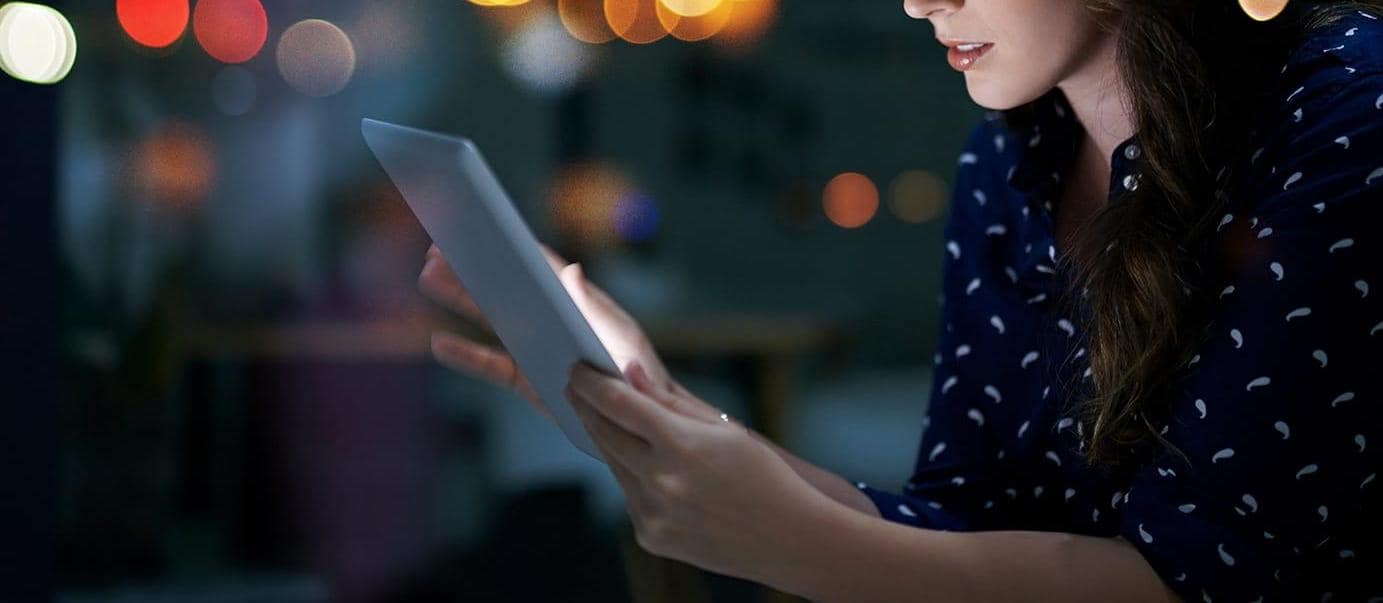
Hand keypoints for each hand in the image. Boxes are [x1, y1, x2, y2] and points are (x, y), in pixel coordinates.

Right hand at [419, 243, 684, 418]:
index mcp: (577, 303)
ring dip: (461, 300)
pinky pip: (491, 364)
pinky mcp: (528, 381)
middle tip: (436, 246)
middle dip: (473, 267)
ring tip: (427, 278)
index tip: (481, 224)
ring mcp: (537, 350)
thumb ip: (591, 308)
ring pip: (493, 320)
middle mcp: (553, 321)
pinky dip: (465, 355)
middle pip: (507, 287)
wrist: (640, 428)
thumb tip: (571, 269)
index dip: (511, 245)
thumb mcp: (620, 340)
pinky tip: (438, 343)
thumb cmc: (641, 379)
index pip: (541, 266)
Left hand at [565, 359, 836, 586]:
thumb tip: (628, 372)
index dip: (591, 383)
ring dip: (609, 441)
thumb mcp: (724, 429)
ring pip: (615, 465)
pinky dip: (633, 477)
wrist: (788, 539)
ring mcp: (653, 512)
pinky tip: (642, 464)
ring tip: (605, 419)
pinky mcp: (651, 536)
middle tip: (574, 387)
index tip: (576, 368)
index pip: (619, 403)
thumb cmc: (762, 475)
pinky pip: (631, 496)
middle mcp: (660, 480)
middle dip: (587, 408)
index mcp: (681, 444)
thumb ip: (670, 402)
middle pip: (605, 433)